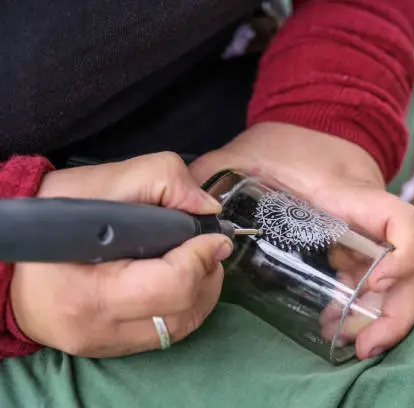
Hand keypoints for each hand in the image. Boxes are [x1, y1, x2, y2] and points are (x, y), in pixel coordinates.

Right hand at [11, 152, 231, 357]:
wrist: (13, 255)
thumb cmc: (55, 213)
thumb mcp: (103, 181)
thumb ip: (161, 180)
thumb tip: (207, 206)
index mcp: (91, 290)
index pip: (171, 285)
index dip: (201, 257)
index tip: (215, 237)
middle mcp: (99, 328)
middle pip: (184, 310)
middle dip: (208, 274)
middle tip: (210, 248)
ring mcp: (105, 343)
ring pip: (182, 327)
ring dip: (203, 293)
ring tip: (200, 264)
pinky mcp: (110, 348)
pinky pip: (167, 335)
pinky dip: (187, 308)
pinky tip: (184, 284)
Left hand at [190, 123, 413, 359]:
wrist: (313, 123)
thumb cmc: (283, 141)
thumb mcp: (244, 153)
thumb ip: (211, 176)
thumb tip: (187, 214)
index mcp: (349, 195)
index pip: (400, 222)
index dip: (403, 256)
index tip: (373, 285)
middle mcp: (369, 219)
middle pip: (411, 270)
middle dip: (397, 315)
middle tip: (364, 347)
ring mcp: (368, 234)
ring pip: (400, 283)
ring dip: (381, 320)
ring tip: (348, 344)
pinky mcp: (359, 244)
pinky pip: (375, 282)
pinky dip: (363, 308)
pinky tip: (335, 323)